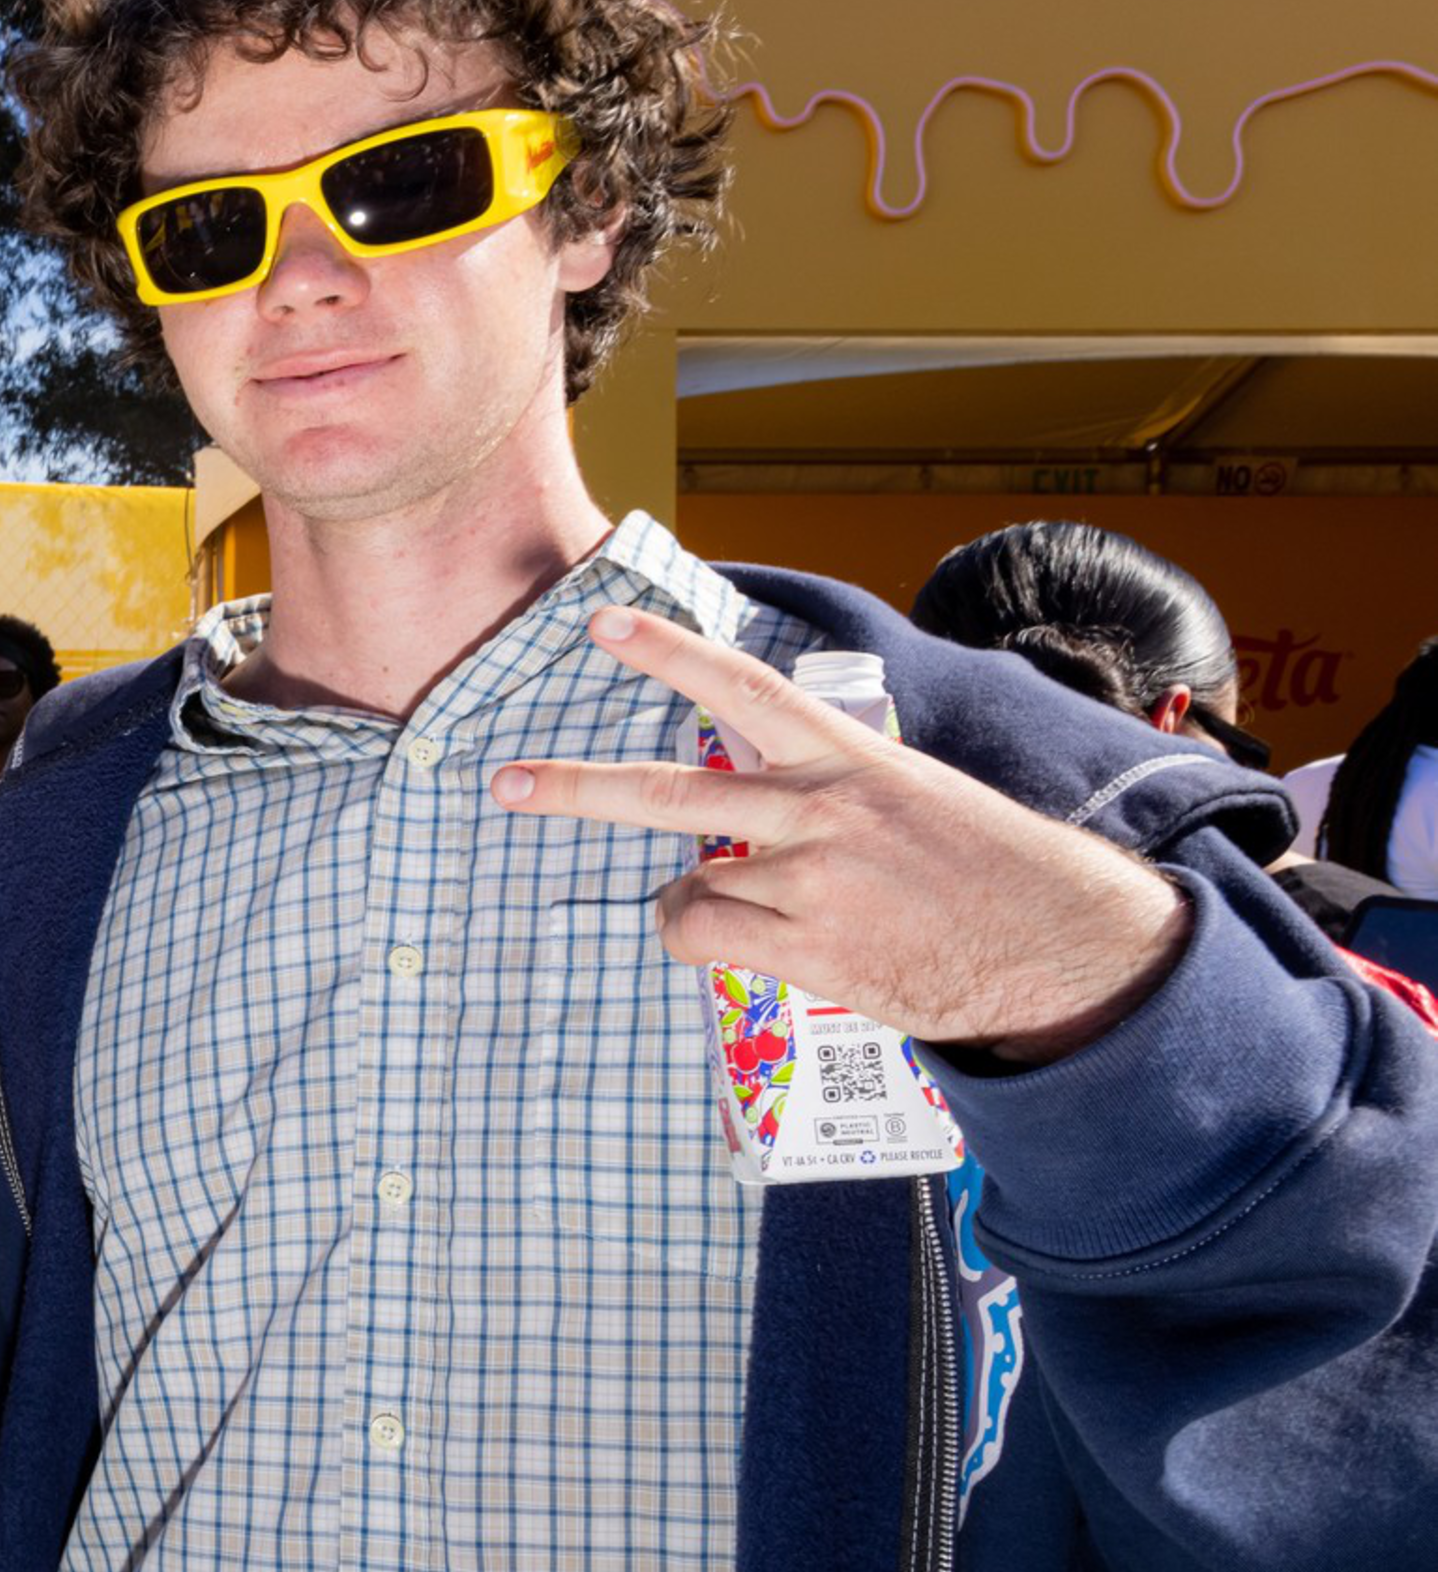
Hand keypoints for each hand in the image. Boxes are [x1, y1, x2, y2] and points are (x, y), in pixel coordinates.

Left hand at [487, 606, 1188, 1061]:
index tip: (603, 623)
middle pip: (670, 792)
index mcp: (850, 759)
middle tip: (504, 784)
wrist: (1069, 947)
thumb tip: (753, 822)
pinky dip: (709, 943)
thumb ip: (828, 794)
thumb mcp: (914, 799)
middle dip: (576, 788)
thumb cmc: (990, 872)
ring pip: (688, 889)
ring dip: (697, 905)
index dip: (669, 651)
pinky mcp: (812, 948)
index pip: (744, 687)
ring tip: (753, 914)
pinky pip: (709, 938)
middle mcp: (820, 811)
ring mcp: (811, 882)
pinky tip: (755, 947)